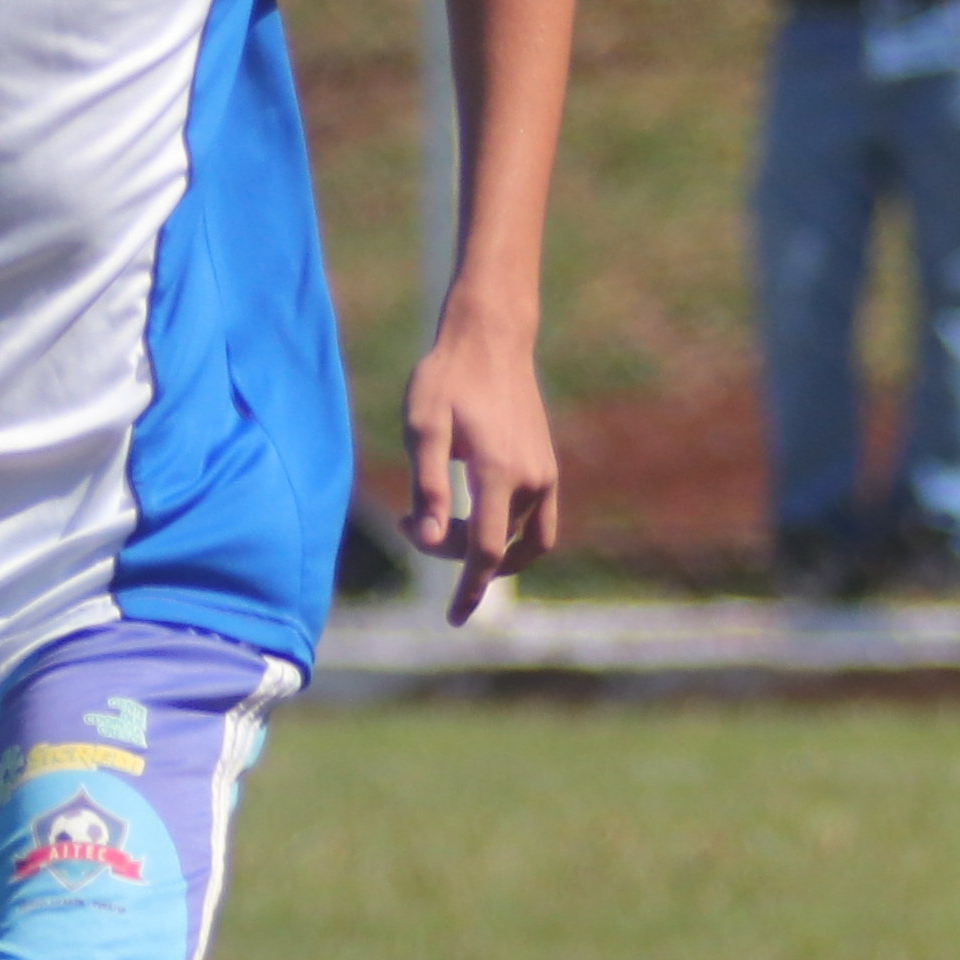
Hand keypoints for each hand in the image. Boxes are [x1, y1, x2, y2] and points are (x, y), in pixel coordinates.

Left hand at [401, 323, 562, 621]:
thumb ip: (428, 486)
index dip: (469, 589)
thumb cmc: (447, 379)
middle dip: (457, 553)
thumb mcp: (422, 428)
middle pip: (500, 547)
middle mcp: (532, 479)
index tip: (453, 619)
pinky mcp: (547, 467)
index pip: (488, 551)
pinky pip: (537, 523)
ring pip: (522, 540)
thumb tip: (433, 541)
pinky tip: (472, 517)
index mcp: (499, 472)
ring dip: (485, 547)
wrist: (491, 339)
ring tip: (442, 526)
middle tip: (412, 522)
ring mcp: (546, 474)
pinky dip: (508, 535)